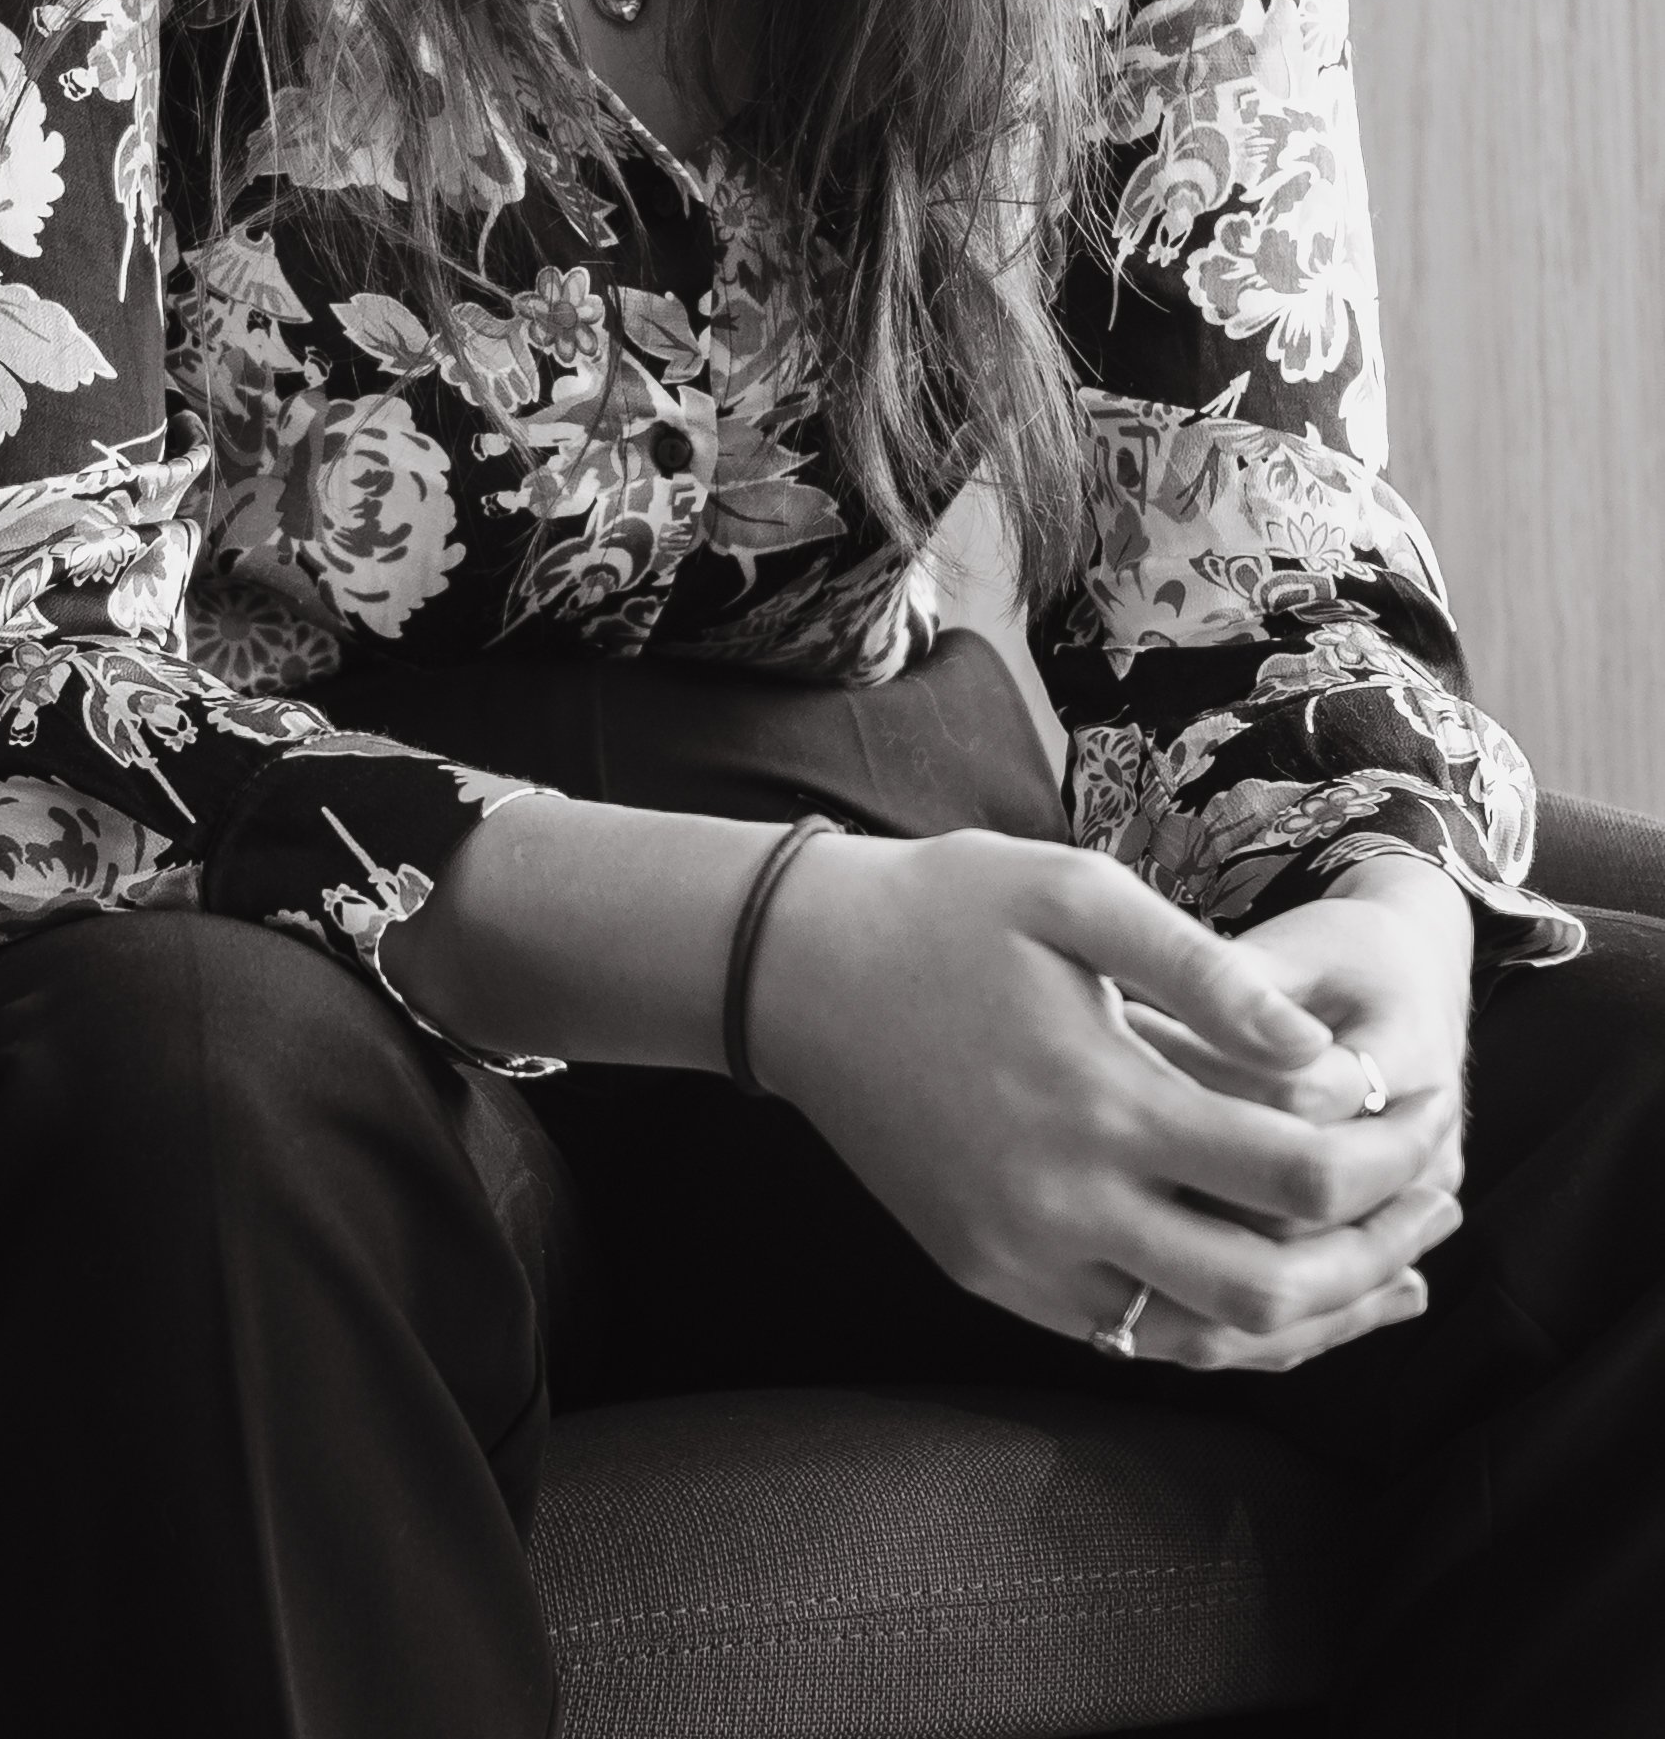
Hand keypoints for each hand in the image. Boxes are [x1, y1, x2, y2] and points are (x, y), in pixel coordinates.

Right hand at [746, 828, 1461, 1372]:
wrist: (797, 976)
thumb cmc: (946, 911)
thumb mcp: (1077, 897)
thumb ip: (1209, 974)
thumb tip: (1326, 1057)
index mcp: (1100, 1100)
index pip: (1296, 1172)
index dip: (1389, 1150)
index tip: (1430, 1106)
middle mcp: (1065, 1204)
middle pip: (1272, 1286)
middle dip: (1379, 1251)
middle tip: (1439, 1197)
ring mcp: (1023, 1257)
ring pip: (1207, 1339)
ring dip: (1315, 1314)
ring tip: (1394, 1267)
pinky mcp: (992, 1277)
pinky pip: (1135, 1338)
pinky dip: (1220, 1327)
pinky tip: (1276, 1289)